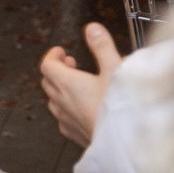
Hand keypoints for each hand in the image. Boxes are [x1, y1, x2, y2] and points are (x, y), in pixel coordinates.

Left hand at [37, 22, 122, 148]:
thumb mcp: (115, 69)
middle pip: (48, 81)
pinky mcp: (74, 134)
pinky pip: (62, 118)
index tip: (61, 51)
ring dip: (60, 89)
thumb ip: (102, 47)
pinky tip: (81, 108)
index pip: (47, 65)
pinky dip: (67, 108)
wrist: (126, 143)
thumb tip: (92, 29)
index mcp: (67, 84)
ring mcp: (66, 120)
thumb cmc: (121, 107)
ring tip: (77, 84)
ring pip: (53, 100)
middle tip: (71, 63)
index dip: (52, 55)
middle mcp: (62, 102)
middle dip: (57, 69)